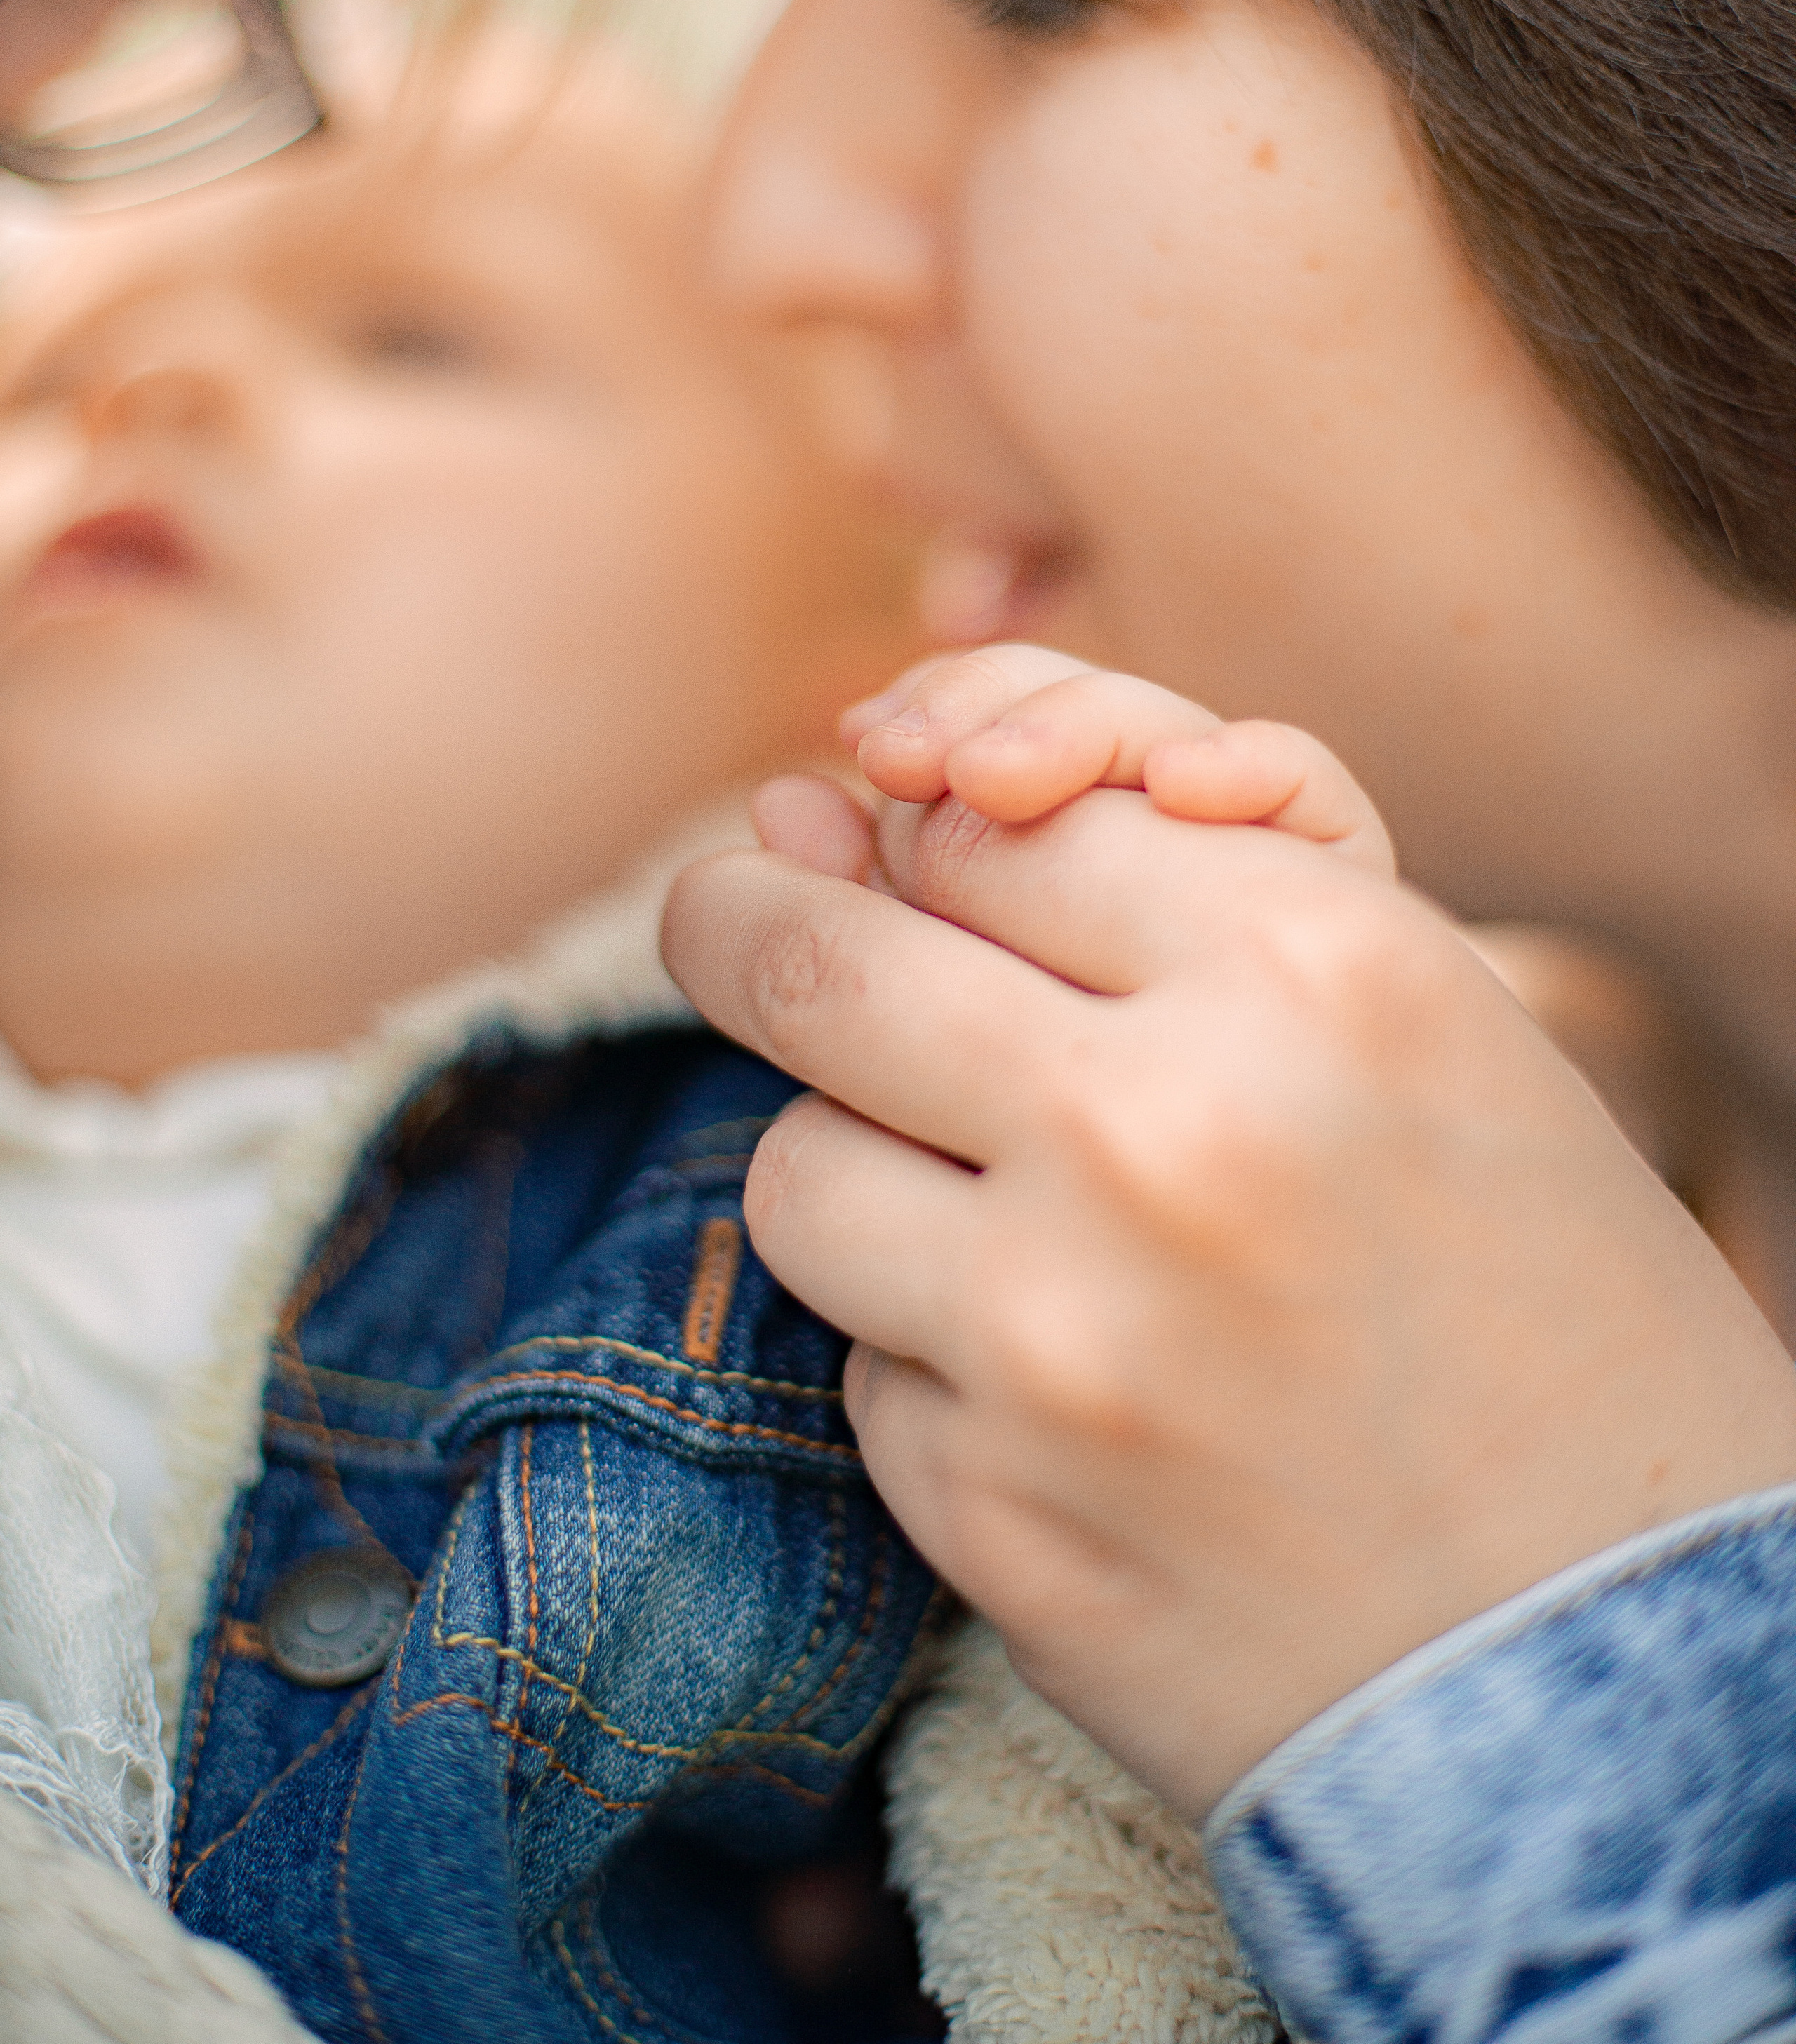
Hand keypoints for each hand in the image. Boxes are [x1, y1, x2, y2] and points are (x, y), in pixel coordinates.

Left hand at [662, 649, 1795, 1818]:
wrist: (1623, 1667)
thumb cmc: (1546, 1309)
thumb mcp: (1427, 1030)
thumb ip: (1162, 895)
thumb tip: (844, 812)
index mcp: (1315, 967)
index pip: (986, 822)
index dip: (930, 841)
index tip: (914, 870)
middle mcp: (1167, 1130)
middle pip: (810, 958)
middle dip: (748, 928)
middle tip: (743, 927)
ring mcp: (1061, 1336)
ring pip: (796, 1166)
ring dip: (855, 1166)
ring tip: (978, 1208)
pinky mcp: (993, 1519)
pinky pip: (863, 1367)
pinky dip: (928, 1358)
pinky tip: (1060, 1392)